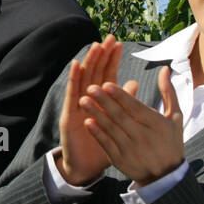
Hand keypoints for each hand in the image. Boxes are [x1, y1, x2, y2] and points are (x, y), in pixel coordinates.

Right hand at [55, 34, 121, 184]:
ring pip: (83, 79)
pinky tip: (76, 65)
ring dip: (88, 62)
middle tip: (108, 38)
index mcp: (99, 100)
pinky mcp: (68, 114)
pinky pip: (71, 94)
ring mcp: (76, 105)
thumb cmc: (103, 144)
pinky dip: (73, 79)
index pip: (106, 75)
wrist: (86, 166)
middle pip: (95, 73)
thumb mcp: (117, 121)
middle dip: (101, 55)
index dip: (112, 59)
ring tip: (95, 46)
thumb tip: (134, 82)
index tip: (118, 43)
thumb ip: (124, 102)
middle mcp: (86, 99)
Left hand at [79, 65, 184, 185]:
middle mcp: (143, 136)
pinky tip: (87, 122)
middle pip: (120, 116)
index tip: (106, 83)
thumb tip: (164, 68)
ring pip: (111, 129)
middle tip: (90, 87)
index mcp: (156, 123)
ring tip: (83, 100)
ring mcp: (131, 149)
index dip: (121, 95)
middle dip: (104, 101)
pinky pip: (107, 144)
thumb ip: (168, 92)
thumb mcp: (175, 117)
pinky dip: (97, 133)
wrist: (166, 176)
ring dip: (96, 114)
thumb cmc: (170, 142)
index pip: (135, 107)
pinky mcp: (121, 160)